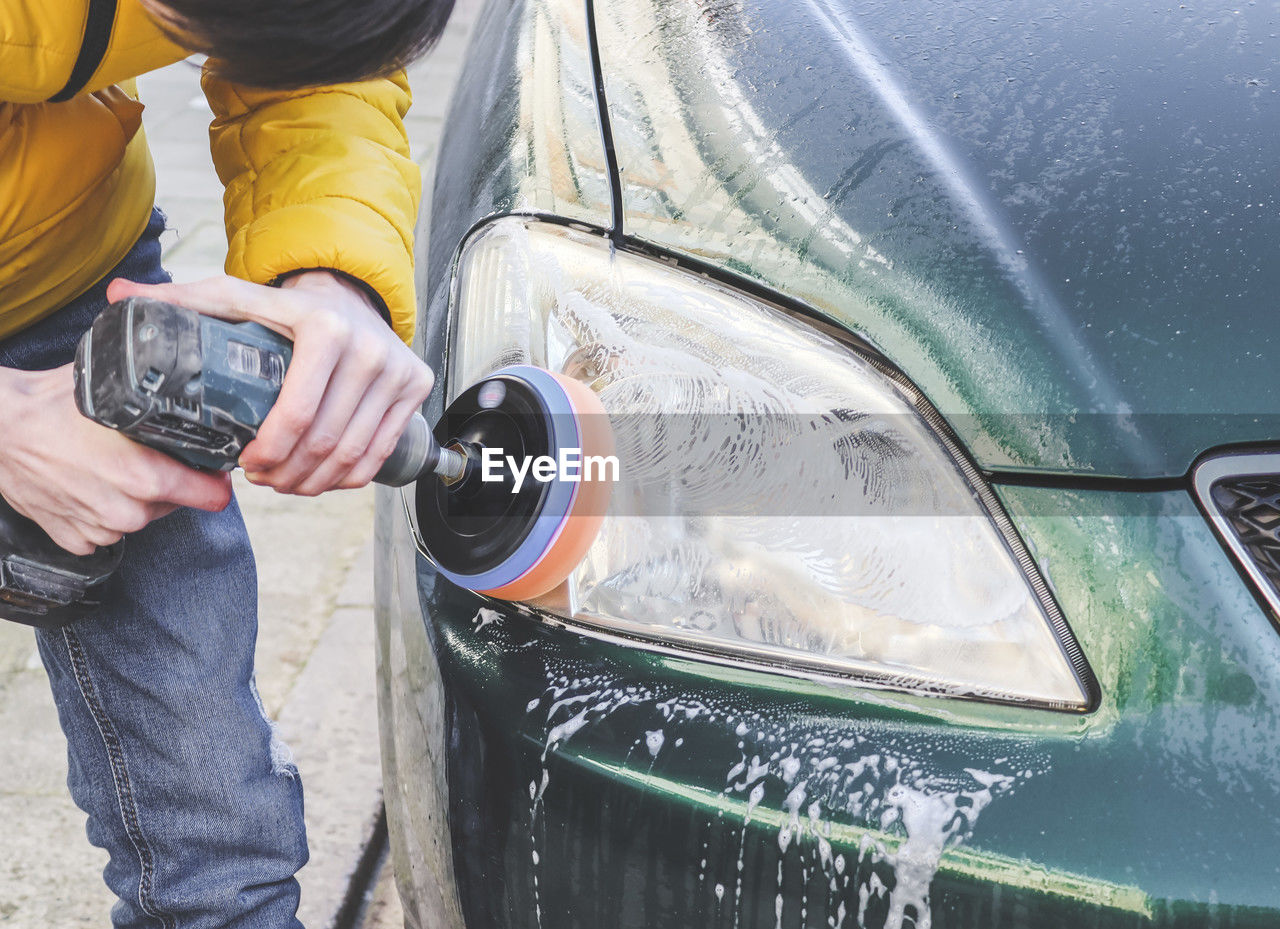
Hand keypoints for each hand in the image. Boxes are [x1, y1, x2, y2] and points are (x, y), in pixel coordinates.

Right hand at [0, 365, 232, 554]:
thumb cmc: (50, 406)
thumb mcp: (116, 394)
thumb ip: (161, 405)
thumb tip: (197, 392)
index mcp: (146, 477)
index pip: (212, 496)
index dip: (216, 481)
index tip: (212, 471)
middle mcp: (126, 510)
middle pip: (174, 503)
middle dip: (167, 483)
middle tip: (141, 456)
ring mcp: (99, 529)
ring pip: (139, 517)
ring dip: (131, 498)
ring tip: (104, 467)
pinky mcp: (73, 539)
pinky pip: (105, 531)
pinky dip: (100, 513)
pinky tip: (84, 485)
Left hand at [106, 272, 433, 495]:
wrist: (350, 296)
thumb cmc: (289, 307)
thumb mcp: (235, 299)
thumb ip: (181, 302)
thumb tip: (117, 300)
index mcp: (324, 327)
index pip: (298, 411)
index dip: (269, 450)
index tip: (247, 464)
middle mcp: (369, 349)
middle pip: (326, 440)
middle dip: (289, 473)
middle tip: (263, 479)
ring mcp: (397, 371)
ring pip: (355, 454)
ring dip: (317, 482)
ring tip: (287, 483)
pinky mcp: (414, 388)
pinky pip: (381, 452)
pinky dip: (350, 477)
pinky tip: (322, 478)